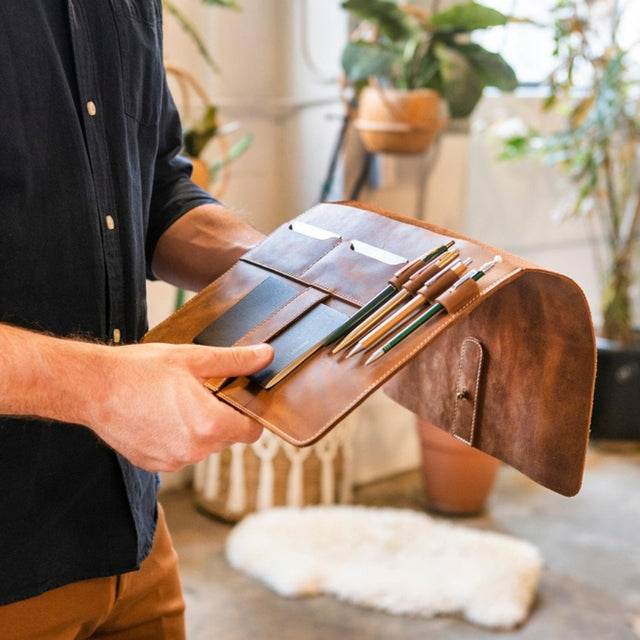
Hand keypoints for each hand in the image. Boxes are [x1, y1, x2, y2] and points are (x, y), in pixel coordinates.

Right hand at [85, 342, 273, 471]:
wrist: (93, 387)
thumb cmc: (140, 371)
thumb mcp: (194, 359)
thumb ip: (235, 361)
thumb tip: (264, 356)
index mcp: (210, 425)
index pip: (252, 432)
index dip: (249, 415)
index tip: (238, 401)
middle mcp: (195, 451)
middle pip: (227, 438)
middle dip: (220, 416)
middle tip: (200, 392)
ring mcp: (173, 461)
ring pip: (202, 446)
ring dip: (198, 428)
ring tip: (175, 402)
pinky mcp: (153, 465)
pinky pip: (178, 453)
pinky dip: (176, 438)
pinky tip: (159, 416)